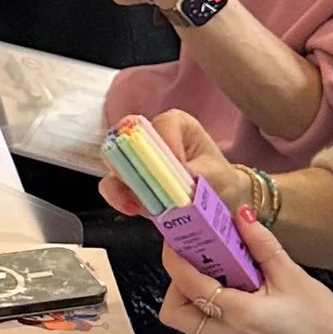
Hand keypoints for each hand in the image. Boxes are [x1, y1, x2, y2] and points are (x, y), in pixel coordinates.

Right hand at [95, 105, 241, 217]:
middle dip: (133, 162)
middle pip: (128, 138)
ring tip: (136, 202)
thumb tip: (177, 183)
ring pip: (115, 163)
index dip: (167, 144)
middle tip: (144, 182)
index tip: (179, 166)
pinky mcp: (130, 183)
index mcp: (176, 125)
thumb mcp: (215, 176)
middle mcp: (152, 138)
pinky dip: (120, 198)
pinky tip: (133, 208)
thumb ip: (197, 176)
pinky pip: (114, 186)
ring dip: (123, 183)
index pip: (164, 124)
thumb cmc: (219, 180)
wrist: (218, 201)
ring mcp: (138, 161)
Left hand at [158, 210, 332, 333]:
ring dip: (195, 297)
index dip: (175, 260)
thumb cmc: (323, 321)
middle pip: (175, 313)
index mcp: (240, 316)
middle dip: (177, 285)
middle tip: (198, 262)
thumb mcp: (293, 276)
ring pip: (191, 324)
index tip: (174, 240)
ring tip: (222, 275)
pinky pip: (211, 332)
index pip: (189, 285)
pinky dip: (214, 310)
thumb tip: (241, 216)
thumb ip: (262, 245)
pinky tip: (239, 294)